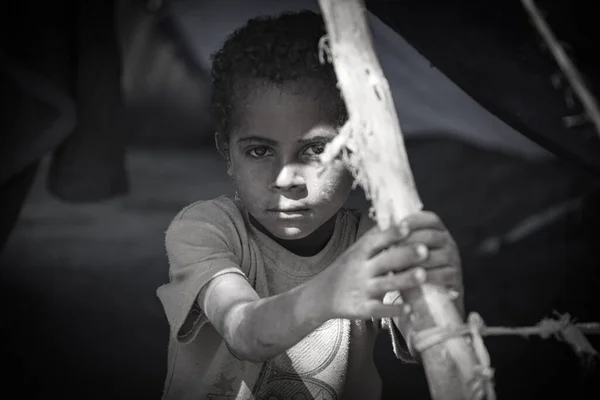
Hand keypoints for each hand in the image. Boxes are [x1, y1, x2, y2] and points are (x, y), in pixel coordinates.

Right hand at [307, 211, 462, 321]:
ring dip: (404, 280)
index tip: (408, 227)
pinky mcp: (362, 309)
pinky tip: (410, 309)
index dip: (391, 234)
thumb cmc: (346, 269)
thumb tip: (398, 218)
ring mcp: (361, 290)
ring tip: (423, 275)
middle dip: (405, 255)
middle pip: (384, 261)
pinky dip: (394, 310)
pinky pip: (380, 310)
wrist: (321, 295)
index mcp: (359, 252)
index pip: (376, 241)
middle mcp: (360, 270)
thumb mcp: (356, 251)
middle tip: (425, 250)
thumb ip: (375, 239)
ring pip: (385, 284)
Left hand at [398, 211, 463, 314]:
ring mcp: (454, 260)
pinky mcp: (455, 278)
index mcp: (438, 232)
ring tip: (399, 264)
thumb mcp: (405, 253)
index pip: (431, 219)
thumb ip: (398, 240)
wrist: (427, 299)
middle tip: (393, 247)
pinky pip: (443, 274)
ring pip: (437, 255)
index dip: (416, 220)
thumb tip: (382, 228)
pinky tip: (414, 277)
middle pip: (432, 236)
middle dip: (411, 240)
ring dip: (417, 260)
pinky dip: (428, 276)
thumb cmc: (411, 270)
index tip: (399, 225)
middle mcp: (449, 243)